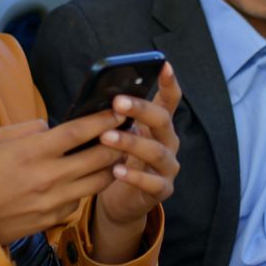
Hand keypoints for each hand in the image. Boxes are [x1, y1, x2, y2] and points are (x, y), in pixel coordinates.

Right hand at [0, 111, 126, 245]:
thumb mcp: (1, 137)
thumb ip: (32, 127)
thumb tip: (55, 126)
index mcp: (33, 151)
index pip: (78, 132)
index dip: (102, 120)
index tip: (118, 112)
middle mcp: (48, 176)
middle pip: (98, 157)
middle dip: (118, 142)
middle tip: (127, 132)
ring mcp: (54, 200)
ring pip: (99, 181)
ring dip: (112, 166)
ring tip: (118, 153)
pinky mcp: (56, 217)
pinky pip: (83, 198)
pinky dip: (90, 186)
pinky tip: (91, 176)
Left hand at [91, 63, 181, 261]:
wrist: (121, 200)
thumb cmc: (117, 158)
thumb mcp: (117, 134)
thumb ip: (114, 118)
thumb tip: (95, 97)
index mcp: (159, 125)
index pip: (169, 100)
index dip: (169, 82)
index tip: (164, 64)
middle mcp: (168, 142)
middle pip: (162, 120)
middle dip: (141, 109)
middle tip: (117, 102)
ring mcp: (168, 166)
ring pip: (157, 152)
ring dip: (131, 142)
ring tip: (107, 137)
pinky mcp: (162, 190)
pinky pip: (152, 183)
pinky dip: (135, 176)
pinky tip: (117, 170)